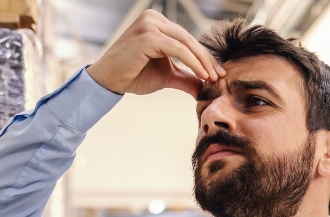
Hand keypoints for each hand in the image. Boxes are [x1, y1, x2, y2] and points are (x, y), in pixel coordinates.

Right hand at [86, 9, 223, 96]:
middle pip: (189, 39)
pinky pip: (178, 49)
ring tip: (212, 78)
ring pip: (185, 43)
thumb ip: (185, 77)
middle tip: (220, 76)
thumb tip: (205, 86)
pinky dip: (193, 63)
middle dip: (207, 59)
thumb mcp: (166, 75)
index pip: (187, 39)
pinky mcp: (148, 35)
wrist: (109, 81)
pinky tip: (201, 76)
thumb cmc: (133, 75)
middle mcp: (154, 18)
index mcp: (157, 22)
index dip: (204, 56)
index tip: (218, 73)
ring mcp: (150, 24)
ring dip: (202, 62)